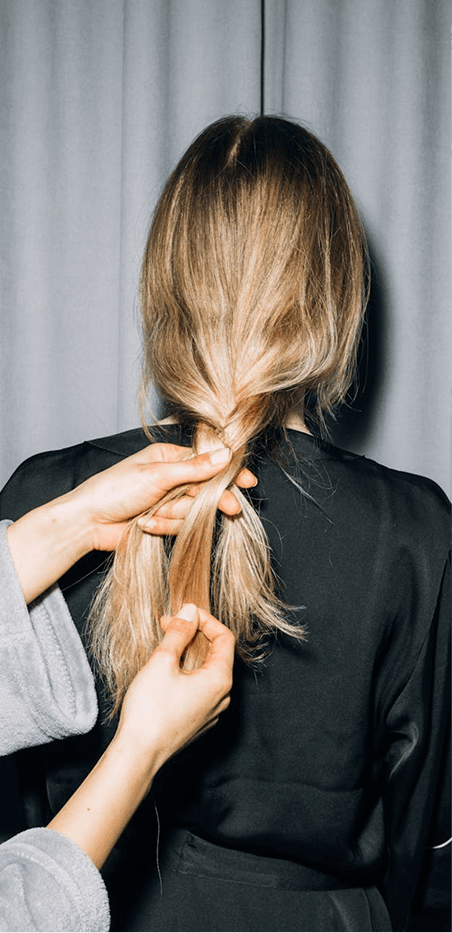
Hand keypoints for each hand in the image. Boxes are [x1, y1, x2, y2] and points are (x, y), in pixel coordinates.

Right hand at [47, 604, 233, 869]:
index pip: (224, 637)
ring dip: (189, 653)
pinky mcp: (199, 720)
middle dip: (193, 635)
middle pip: (217, 653)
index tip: (182, 614)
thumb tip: (190, 612)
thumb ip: (179, 633)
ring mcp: (212, 710)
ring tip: (164, 646)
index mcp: (220, 679)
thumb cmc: (150, 710)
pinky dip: (187, 672)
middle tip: (167, 626)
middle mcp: (222, 696)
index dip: (204, 620)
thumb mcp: (162, 662)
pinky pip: (200, 688)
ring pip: (207, 671)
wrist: (139, 755)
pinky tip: (166, 672)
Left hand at [68, 442, 255, 550]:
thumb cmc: (114, 490)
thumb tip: (225, 455)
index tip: (247, 480)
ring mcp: (166, 501)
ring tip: (150, 514)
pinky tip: (144, 524)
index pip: (206, 462)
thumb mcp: (157, 475)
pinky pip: (178, 527)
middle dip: (211, 499)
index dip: (227, 472)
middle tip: (231, 508)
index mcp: (168, 458)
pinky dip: (163, 527)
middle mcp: (170, 478)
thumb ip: (194, 469)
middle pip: (205, 488)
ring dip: (174, 515)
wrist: (88, 522)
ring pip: (192, 510)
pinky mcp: (162, 523)